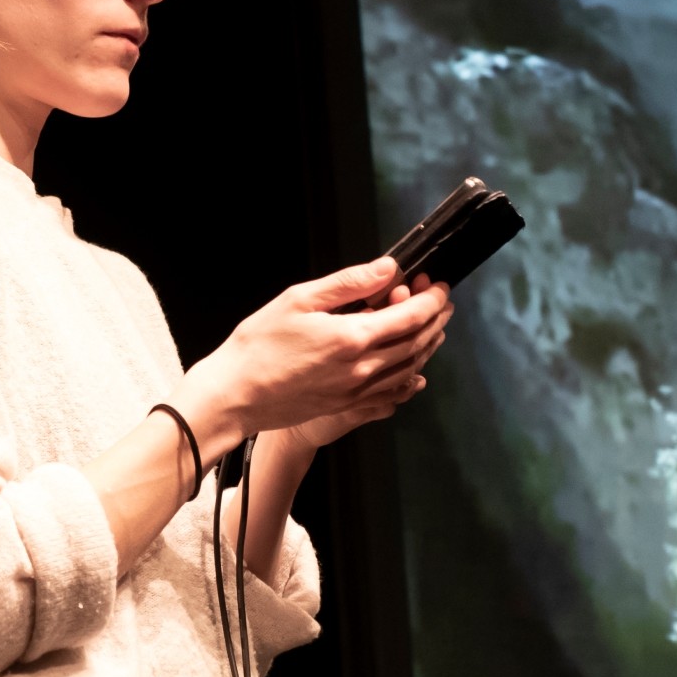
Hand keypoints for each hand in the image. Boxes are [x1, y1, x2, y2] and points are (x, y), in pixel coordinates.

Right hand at [190, 260, 452, 446]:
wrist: (235, 395)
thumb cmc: (259, 345)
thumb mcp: (300, 299)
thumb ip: (349, 283)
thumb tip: (387, 269)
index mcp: (353, 338)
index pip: (410, 317)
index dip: (431, 300)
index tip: (439, 286)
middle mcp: (362, 369)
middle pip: (416, 344)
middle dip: (435, 320)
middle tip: (441, 303)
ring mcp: (356, 392)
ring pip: (409, 370)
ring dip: (426, 347)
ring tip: (432, 329)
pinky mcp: (346, 407)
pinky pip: (392, 395)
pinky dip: (409, 380)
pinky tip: (413, 373)